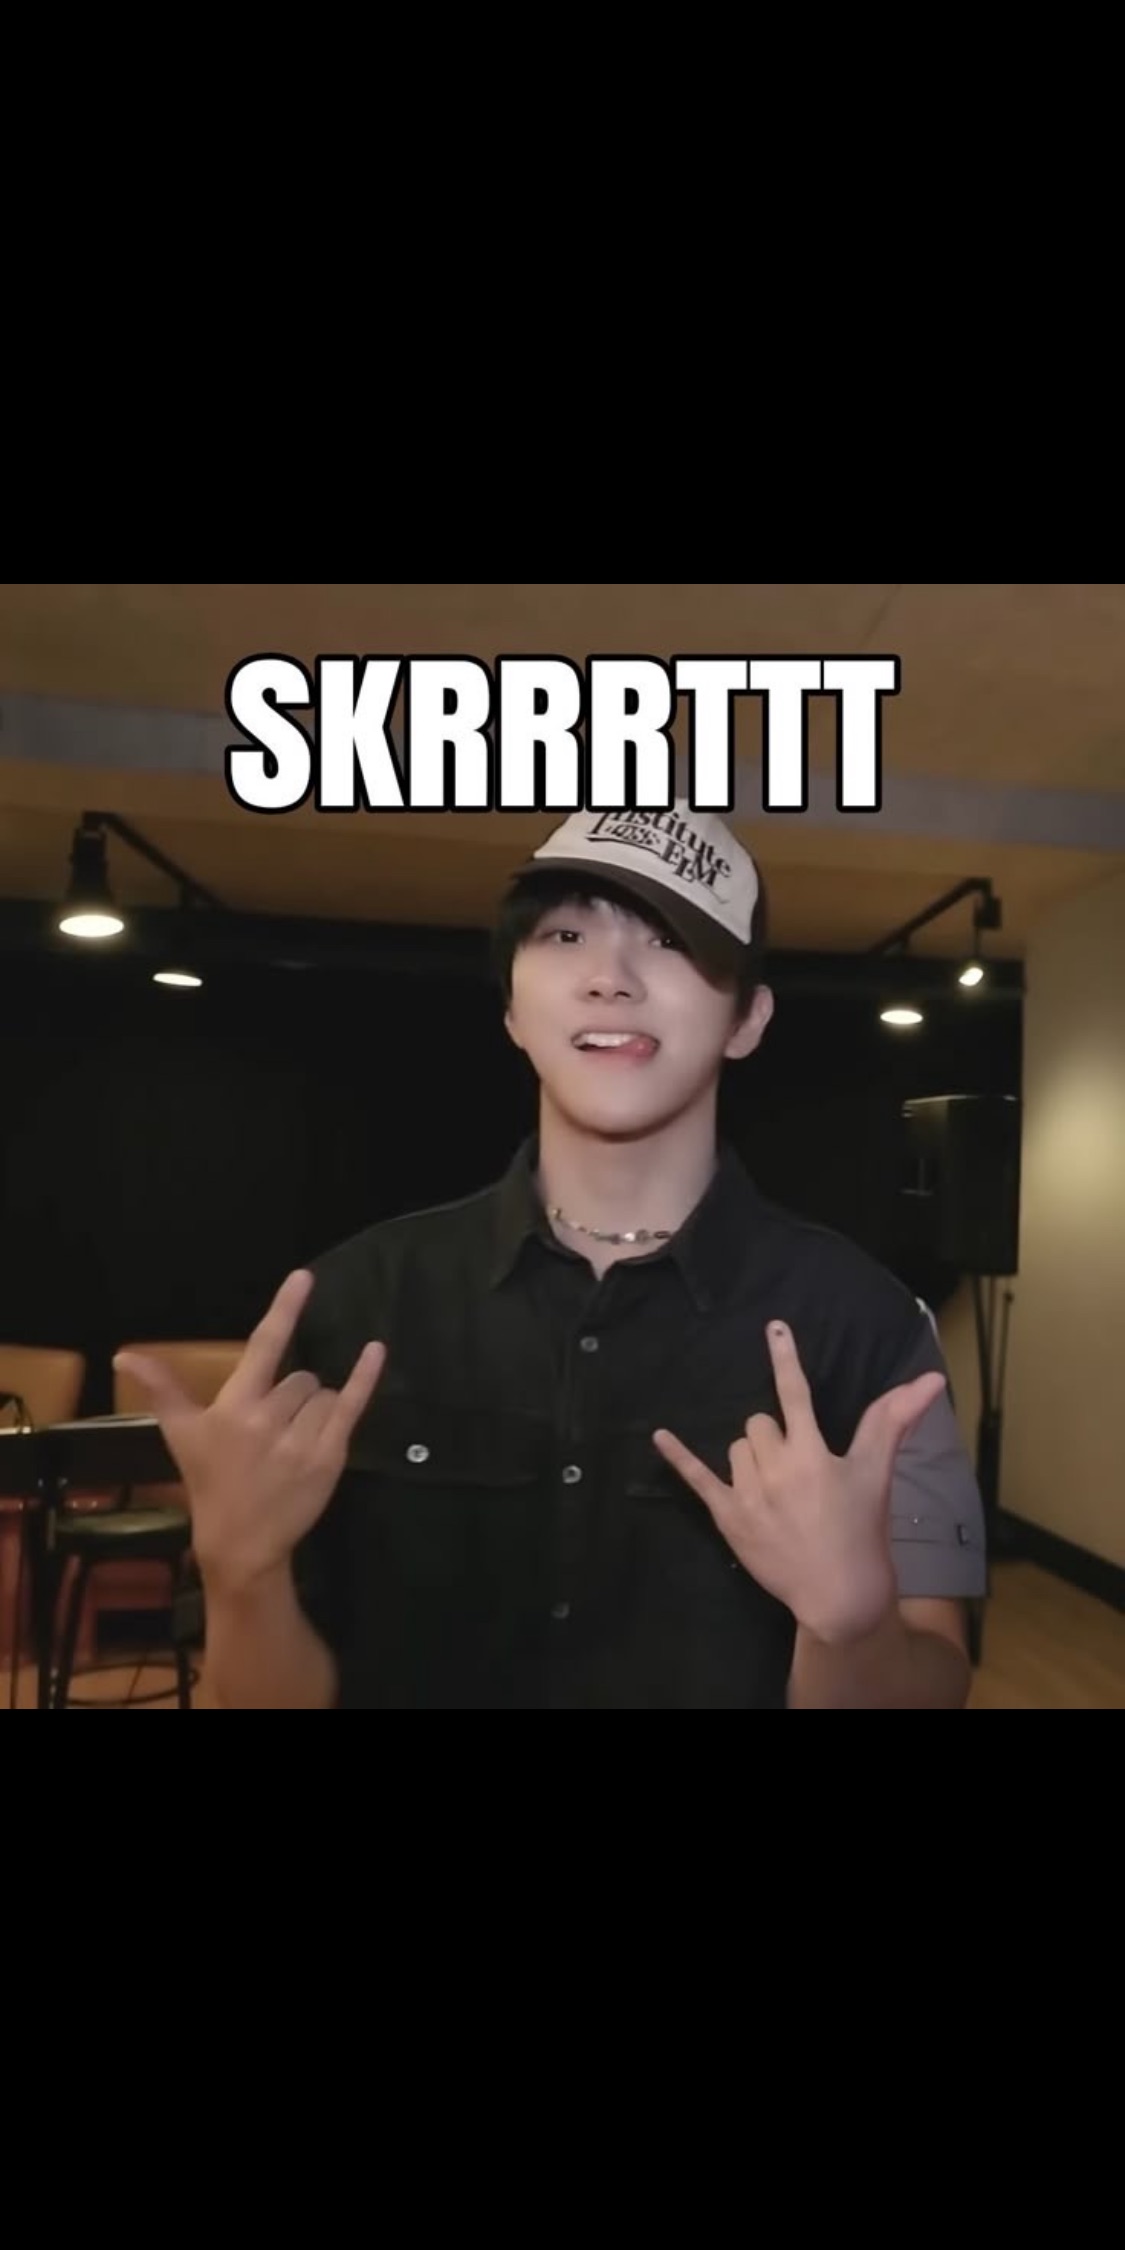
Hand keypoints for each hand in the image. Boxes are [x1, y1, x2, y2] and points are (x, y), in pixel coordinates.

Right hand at [113, 1269, 385, 1599]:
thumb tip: (124, 1354)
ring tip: (291, 1441)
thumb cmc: (210, 1482)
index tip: (304, 1277)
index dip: (285, 1310)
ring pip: (323, 1393)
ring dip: (314, 1407)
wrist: (242, 1542)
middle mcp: (269, 1418)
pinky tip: (375, 1350)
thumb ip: (160, 1388)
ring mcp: (302, 1439)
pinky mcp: (329, 1456)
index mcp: (234, 1406)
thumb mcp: (181, 1433)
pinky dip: (365, 1377)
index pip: (264, 1346)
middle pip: (299, 1376)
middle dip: (291, 1394)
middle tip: (272, 1430)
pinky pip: (351, 1406)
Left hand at [652, 1320, 946, 1643]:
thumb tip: (929, 1378)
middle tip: (798, 1469)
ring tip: (777, 1489)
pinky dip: (677, 1457)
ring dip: (752, 1457)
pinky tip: (660, 1436)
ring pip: (737, 1448)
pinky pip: (698, 1479)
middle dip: (776, 1436)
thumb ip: (893, 1420)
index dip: (785, 1359)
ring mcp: (748, 1494)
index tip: (774, 1328)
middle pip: (759, 1424)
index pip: (795, 1393)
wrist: (840, 1596)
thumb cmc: (863, 1532)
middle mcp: (776, 1469)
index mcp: (812, 1453)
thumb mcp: (877, 1473)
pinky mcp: (729, 1518)